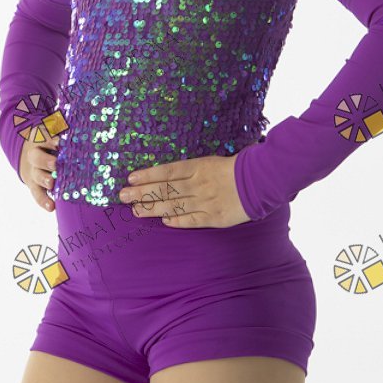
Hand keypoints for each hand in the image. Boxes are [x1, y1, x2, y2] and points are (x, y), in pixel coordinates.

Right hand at [19, 138, 59, 211]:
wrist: (32, 155)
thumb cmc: (52, 143)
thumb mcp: (56, 133)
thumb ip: (66, 135)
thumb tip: (85, 138)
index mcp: (40, 139)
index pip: (44, 138)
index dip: (50, 140)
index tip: (59, 143)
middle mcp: (34, 155)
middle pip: (36, 157)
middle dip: (45, 161)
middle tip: (54, 164)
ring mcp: (33, 171)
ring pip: (36, 175)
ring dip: (44, 179)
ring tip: (52, 183)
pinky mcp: (34, 185)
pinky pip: (37, 194)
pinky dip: (43, 201)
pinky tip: (51, 207)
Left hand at [118, 153, 251, 227]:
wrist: (260, 180)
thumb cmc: (234, 167)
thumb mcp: (210, 161)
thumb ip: (190, 169)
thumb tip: (166, 175)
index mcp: (198, 167)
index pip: (167, 172)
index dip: (147, 175)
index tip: (130, 178)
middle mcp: (198, 184)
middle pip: (165, 189)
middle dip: (142, 193)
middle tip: (122, 196)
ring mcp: (205, 201)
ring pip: (174, 205)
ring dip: (153, 208)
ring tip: (135, 210)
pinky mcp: (214, 217)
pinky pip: (192, 220)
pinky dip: (177, 221)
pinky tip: (163, 221)